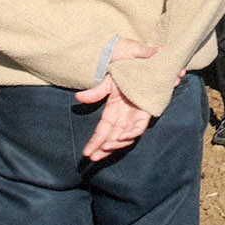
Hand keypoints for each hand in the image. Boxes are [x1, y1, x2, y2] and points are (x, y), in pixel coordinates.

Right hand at [76, 38, 161, 161]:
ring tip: (106, 147)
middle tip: (93, 158)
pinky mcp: (146, 113)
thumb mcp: (108, 83)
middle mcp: (123, 118)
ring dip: (115, 144)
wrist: (146, 67)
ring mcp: (134, 117)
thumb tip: (78, 98)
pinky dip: (131, 133)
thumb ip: (96, 92)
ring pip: (125, 137)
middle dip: (102, 149)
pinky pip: (139, 128)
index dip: (94, 142)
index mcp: (112, 112)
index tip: (86, 153)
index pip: (101, 131)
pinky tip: (122, 137)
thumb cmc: (127, 74)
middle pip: (111, 138)